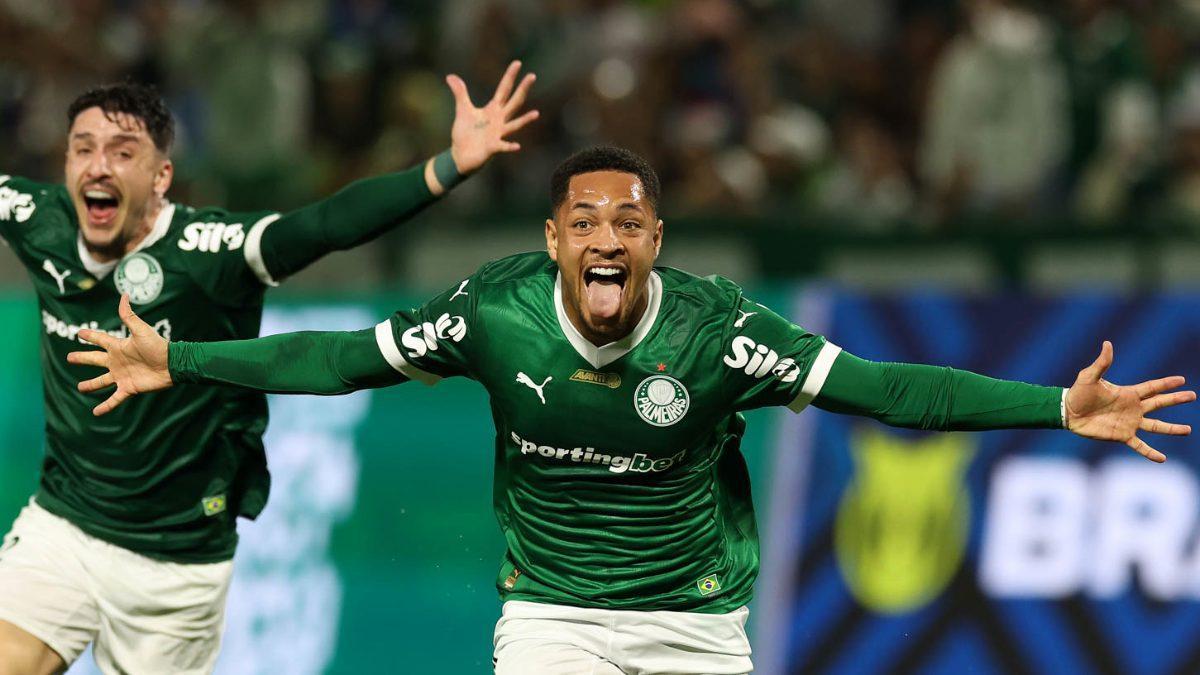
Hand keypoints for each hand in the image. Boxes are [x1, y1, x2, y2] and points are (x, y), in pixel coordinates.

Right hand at [67, 295, 171, 415]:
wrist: (172, 364)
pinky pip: (114, 399)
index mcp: (119, 347)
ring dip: (91, 385)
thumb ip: (129, 316)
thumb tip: (123, 296)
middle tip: (69, 358)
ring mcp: (122, 376)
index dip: (89, 336)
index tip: (79, 332)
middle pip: (94, 360)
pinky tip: (96, 413)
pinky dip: (106, 406)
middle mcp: (117, 361)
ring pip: (101, 381)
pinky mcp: (128, 388)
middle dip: (82, 358)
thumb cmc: (158, 346)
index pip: (100, 340)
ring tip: (79, 387)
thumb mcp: (141, 330)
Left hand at [446, 60, 538, 173]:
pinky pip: (503, 146)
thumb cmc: (465, 133)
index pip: (504, 89)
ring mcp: (498, 134)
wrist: (460, 155)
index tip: (517, 63)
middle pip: (514, 102)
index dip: (510, 76)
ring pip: (514, 125)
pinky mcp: (492, 147)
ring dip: (525, 120)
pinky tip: (517, 146)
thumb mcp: (462, 110)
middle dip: (522, 89)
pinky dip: (509, 146)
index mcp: (493, 110)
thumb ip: (460, 93)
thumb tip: (451, 76)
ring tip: (536, 114)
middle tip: (532, 76)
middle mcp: (499, 120)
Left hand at [1066, 341, 1194, 461]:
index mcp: (1128, 393)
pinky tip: (1162, 459)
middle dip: (1176, 399)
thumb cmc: (1078, 393)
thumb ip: (1101, 363)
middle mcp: (1132, 408)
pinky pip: (1140, 446)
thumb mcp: (1089, 376)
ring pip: (1156, 426)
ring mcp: (1129, 423)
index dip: (1166, 384)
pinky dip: (1150, 453)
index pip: (1152, 387)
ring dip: (1171, 429)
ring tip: (1187, 430)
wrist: (1067, 412)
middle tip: (1192, 396)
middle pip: (1159, 403)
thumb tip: (1107, 343)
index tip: (1181, 380)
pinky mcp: (1121, 436)